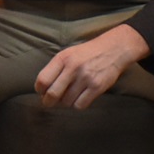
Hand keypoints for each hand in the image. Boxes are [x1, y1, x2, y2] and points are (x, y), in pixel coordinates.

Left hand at [35, 24, 149, 108]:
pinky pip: (81, 105)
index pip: (43, 79)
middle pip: (53, 93)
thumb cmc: (87, 53)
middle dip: (48, 102)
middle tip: (48, 103)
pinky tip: (79, 98)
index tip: (41, 93)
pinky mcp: (97, 87)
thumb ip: (56, 68)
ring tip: (68, 97)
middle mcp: (72, 68)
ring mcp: (85, 78)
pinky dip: (78, 105)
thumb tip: (43, 88)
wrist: (113, 49)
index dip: (39, 90)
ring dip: (65, 103)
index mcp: (62, 58)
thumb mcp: (68, 54)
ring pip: (67, 101)